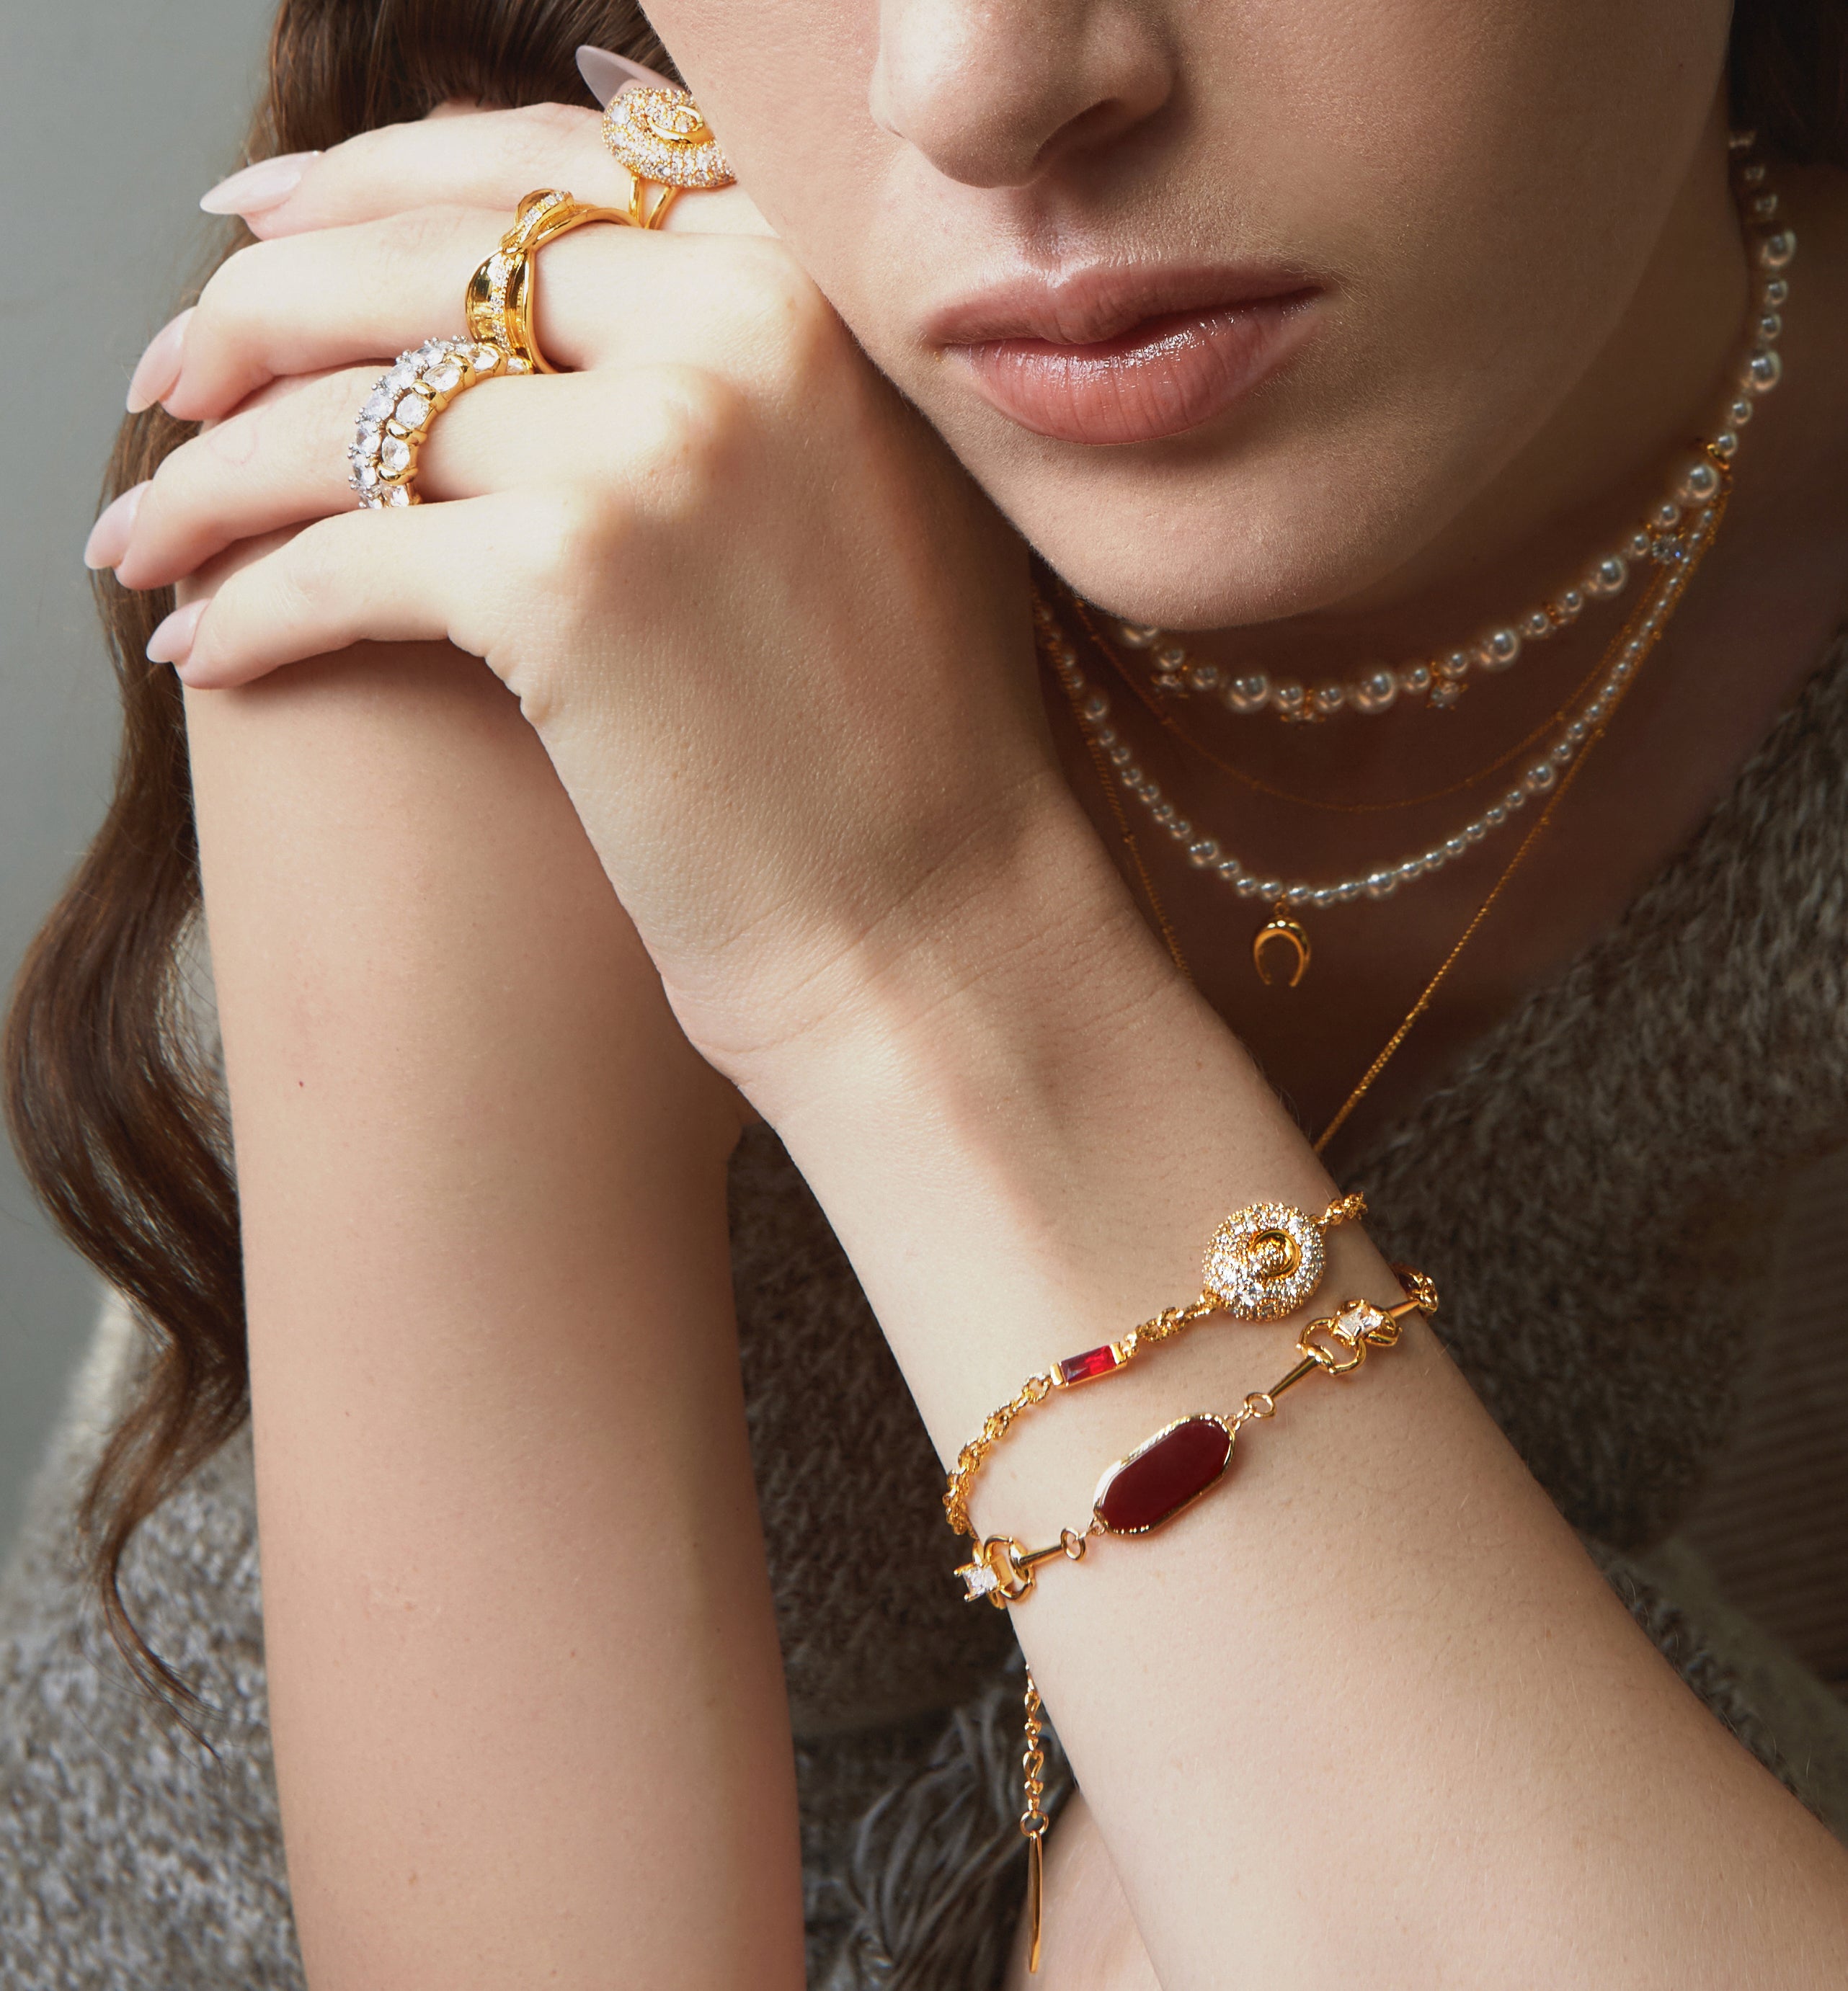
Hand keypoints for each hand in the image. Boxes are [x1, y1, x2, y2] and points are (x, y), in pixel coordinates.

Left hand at [99, 105, 1067, 1100]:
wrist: (942, 931)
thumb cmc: (906, 753)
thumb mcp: (872, 497)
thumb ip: (754, 363)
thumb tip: (571, 268)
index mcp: (821, 287)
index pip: (553, 166)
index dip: (381, 180)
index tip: (267, 225)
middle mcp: (749, 325)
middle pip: (427, 259)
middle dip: (258, 309)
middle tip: (166, 375)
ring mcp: (662, 442)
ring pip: (358, 405)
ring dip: (213, 471)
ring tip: (144, 532)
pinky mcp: (573, 577)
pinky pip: (344, 550)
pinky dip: (248, 602)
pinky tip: (205, 651)